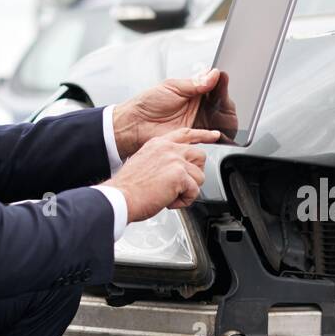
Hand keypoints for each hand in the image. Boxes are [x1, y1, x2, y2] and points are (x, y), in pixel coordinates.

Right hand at [104, 127, 219, 221]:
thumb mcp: (145, 164)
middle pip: (200, 155)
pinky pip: (195, 191)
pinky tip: (170, 202)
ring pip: (199, 176)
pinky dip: (184, 201)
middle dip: (195, 173)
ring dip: (188, 190)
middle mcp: (168, 148)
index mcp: (159, 144)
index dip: (202, 135)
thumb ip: (163, 161)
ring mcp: (175, 160)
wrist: (120, 197)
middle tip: (179, 186)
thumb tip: (176, 170)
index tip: (214, 135)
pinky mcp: (179, 175)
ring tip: (170, 195)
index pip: (186, 133)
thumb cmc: (129, 187)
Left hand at [112, 68, 238, 155]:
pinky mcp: (196, 136)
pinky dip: (220, 131)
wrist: (136, 125)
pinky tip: (219, 125)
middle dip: (225, 97)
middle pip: (221, 102)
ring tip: (222, 107)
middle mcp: (198, 106)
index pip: (213, 85)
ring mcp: (198, 122)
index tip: (224, 77)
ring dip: (225, 113)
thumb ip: (194, 82)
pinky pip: (213, 134)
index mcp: (193, 92)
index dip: (220, 81)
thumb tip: (212, 74)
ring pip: (221, 118)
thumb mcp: (172, 86)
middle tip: (222, 94)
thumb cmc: (148, 104)